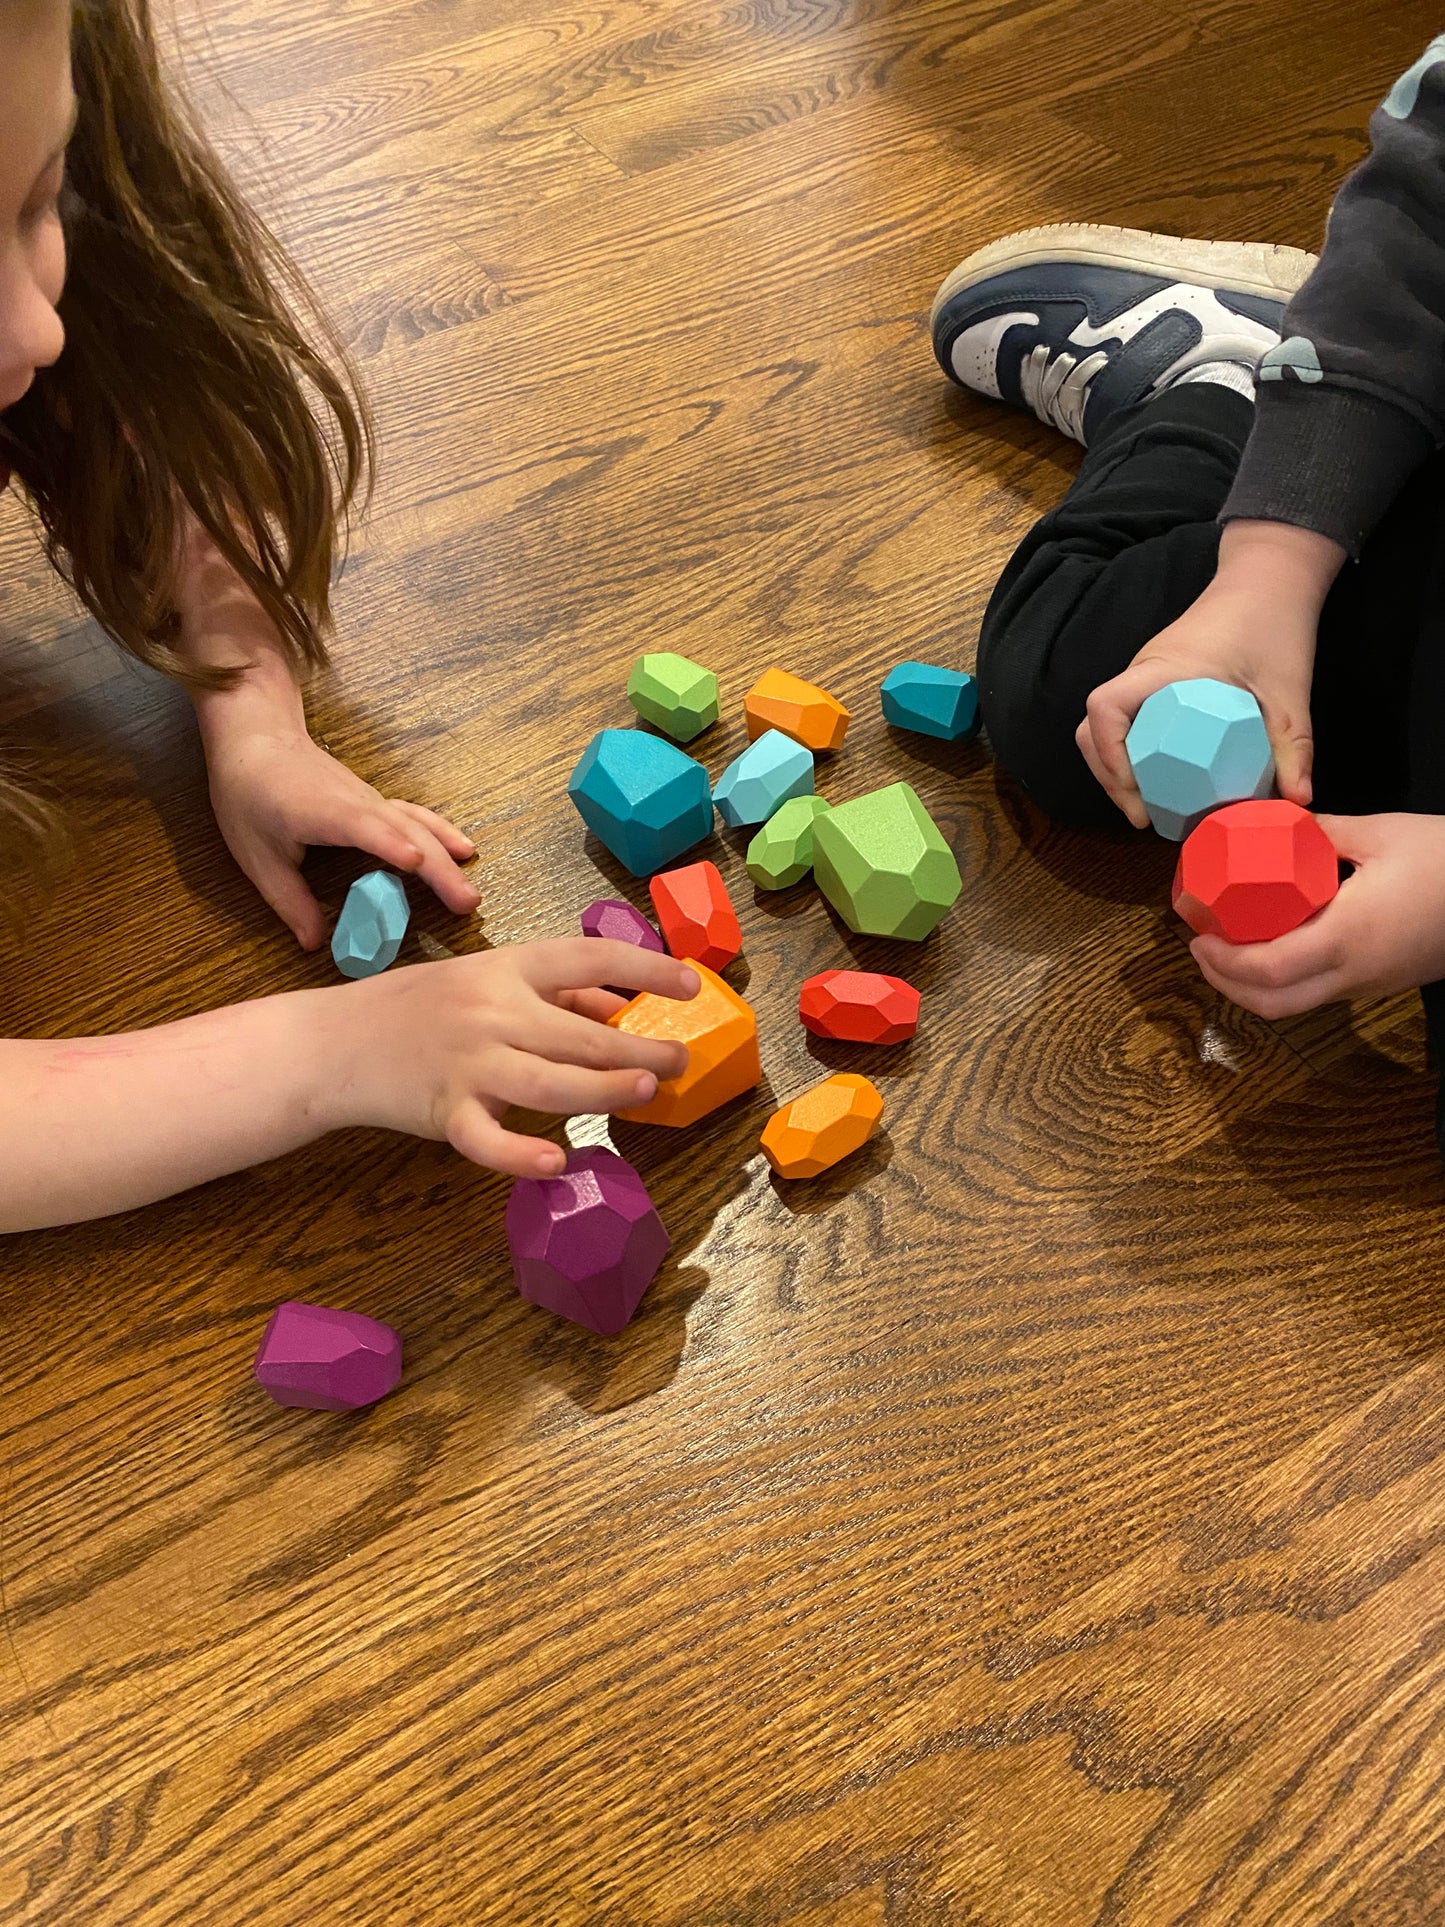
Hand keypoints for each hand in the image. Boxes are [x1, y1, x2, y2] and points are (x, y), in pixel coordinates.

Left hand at [205, 726, 480, 946]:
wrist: (258, 739)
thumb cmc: (250, 795)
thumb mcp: (257, 855)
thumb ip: (289, 900)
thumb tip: (316, 944)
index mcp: (323, 811)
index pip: (362, 826)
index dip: (388, 843)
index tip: (414, 862)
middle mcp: (357, 803)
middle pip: (405, 831)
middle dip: (437, 868)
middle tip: (466, 904)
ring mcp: (372, 800)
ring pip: (417, 826)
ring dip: (446, 858)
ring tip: (470, 893)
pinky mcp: (376, 802)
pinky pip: (415, 816)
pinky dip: (441, 833)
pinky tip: (464, 851)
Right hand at [315, 938, 698, 1176]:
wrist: (335, 1042)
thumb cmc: (420, 1007)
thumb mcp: (488, 980)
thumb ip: (554, 991)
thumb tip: (623, 1006)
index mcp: (507, 968)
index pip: (588, 958)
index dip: (645, 969)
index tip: (691, 983)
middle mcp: (492, 1011)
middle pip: (581, 1032)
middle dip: (640, 1046)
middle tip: (680, 1059)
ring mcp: (469, 1062)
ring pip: (551, 1081)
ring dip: (606, 1088)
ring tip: (648, 1090)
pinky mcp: (446, 1111)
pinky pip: (489, 1139)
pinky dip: (522, 1153)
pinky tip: (559, 1161)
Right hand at [1076, 521, 1344, 827]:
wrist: (1270, 581)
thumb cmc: (1275, 626)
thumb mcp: (1289, 693)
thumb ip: (1294, 747)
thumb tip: (1297, 803)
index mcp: (1165, 670)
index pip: (1105, 707)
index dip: (1109, 754)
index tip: (1137, 790)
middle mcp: (1144, 672)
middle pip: (1092, 729)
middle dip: (1109, 777)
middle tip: (1143, 814)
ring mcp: (1146, 676)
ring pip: (1104, 728)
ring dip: (1116, 769)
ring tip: (1148, 805)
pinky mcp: (1155, 681)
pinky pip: (1127, 721)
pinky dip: (1131, 754)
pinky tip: (1161, 780)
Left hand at [1191, 813, 1444, 1017]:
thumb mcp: (1381, 834)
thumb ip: (1322, 832)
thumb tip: (1278, 825)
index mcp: (1347, 936)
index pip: (1269, 969)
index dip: (1224, 962)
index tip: (1198, 937)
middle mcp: (1353, 973)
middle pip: (1272, 1004)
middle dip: (1226, 984)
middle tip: (1202, 949)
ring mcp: (1368, 985)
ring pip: (1295, 1006)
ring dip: (1253, 987)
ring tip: (1229, 949)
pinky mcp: (1379, 985)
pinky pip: (1319, 995)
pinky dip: (1284, 982)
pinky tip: (1274, 948)